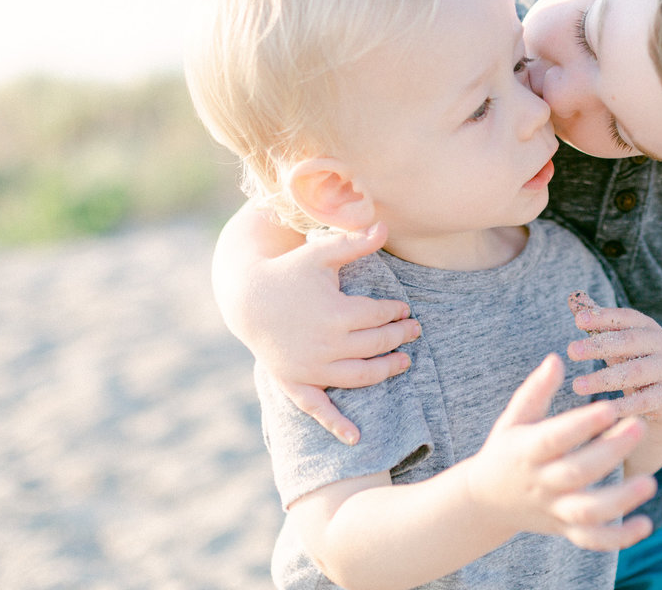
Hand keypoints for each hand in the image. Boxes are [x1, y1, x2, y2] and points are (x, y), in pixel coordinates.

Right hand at [238, 224, 419, 443]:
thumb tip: (385, 224)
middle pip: (376, 346)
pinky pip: (317, 408)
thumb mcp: (321, 253)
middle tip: (414, 331)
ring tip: (403, 362)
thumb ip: (355, 243)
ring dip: (385, 371)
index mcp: (338, 313)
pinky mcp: (295, 381)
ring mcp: (311, 368)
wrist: (247, 297)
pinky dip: (336, 424)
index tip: (405, 309)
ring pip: (360, 376)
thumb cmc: (289, 272)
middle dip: (399, 337)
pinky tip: (355, 438)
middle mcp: (327, 345)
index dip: (396, 312)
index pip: (380, 316)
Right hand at [466, 355, 657, 551]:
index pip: (555, 438)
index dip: (581, 424)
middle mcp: (541, 483)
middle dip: (610, 452)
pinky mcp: (566, 529)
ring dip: (620, 500)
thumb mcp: (514, 418)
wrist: (486, 502)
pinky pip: (593, 539)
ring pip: (588, 512)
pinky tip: (646, 525)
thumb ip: (535, 390)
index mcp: (527, 451)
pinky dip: (619, 537)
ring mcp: (554, 509)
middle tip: (640, 426)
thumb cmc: (507, 449)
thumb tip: (556, 358)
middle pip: (577, 472)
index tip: (609, 406)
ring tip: (651, 482)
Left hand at [565, 292, 661, 420]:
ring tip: (576, 385)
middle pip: (628, 342)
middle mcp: (661, 344)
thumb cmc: (633, 361)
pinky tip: (600, 409)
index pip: (624, 318)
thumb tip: (572, 297)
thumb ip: (597, 321)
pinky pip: (643, 401)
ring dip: (603, 379)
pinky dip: (622, 406)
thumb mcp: (617, 341)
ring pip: (634, 372)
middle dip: (598, 346)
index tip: (577, 321)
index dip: (602, 317)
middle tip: (571, 351)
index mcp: (647, 326)